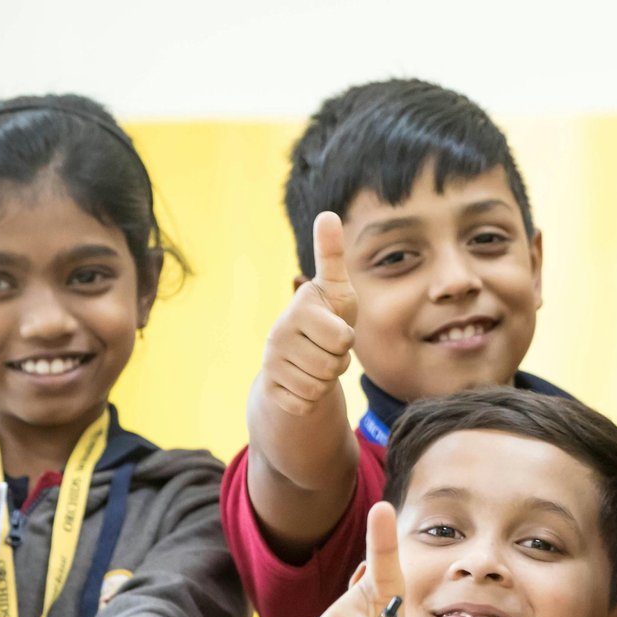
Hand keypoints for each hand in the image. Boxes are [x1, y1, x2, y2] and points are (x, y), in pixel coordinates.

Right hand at [259, 211, 358, 418]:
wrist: (298, 361)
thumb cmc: (325, 320)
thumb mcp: (335, 289)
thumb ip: (332, 255)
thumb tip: (327, 213)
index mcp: (299, 309)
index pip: (342, 338)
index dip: (346, 340)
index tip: (333, 329)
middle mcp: (277, 334)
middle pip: (332, 364)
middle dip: (337, 362)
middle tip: (325, 350)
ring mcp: (271, 363)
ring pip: (320, 385)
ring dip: (325, 380)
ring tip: (315, 363)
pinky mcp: (270, 390)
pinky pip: (306, 403)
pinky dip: (311, 398)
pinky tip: (302, 382)